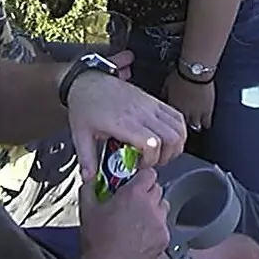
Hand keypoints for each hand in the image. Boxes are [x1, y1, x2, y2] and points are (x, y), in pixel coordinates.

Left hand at [66, 69, 185, 178]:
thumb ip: (86, 158)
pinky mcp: (153, 100)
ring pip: (178, 126)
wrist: (87, 81)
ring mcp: (149, 105)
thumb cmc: (85, 105)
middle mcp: (141, 112)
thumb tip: (89, 177)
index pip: (152, 143)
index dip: (151, 160)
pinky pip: (176, 115)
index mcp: (123, 122)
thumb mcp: (80, 134)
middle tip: (152, 162)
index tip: (140, 165)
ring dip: (175, 144)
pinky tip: (166, 138)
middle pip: (171, 137)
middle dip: (166, 156)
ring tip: (161, 151)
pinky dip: (178, 130)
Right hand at [78, 167, 169, 258]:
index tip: (136, 183)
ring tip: (137, 221)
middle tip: (133, 204)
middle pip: (157, 189)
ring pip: (163, 208)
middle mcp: (150, 206)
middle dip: (146, 194)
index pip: (149, 174)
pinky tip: (141, 236)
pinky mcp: (163, 239)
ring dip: (154, 210)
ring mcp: (159, 223)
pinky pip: (164, 227)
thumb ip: (89, 186)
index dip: (142, 178)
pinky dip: (155, 229)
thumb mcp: (87, 209)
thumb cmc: (97, 242)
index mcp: (134, 194)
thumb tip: (89, 177)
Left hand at [163, 73, 215, 131]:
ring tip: (194, 122)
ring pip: (196, 127)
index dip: (171, 123)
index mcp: (172, 109)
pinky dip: (205, 122)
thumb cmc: (179, 75)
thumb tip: (162, 101)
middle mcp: (184, 114)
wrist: (196, 71)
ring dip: (194, 125)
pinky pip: (207, 123)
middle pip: (183, 127)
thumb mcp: (166, 85)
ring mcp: (197, 114)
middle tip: (184, 123)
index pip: (169, 123)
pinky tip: (204, 121)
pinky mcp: (208, 111)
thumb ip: (164, 96)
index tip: (172, 122)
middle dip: (183, 126)